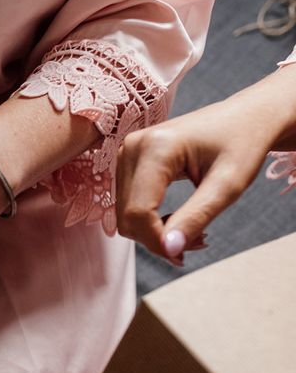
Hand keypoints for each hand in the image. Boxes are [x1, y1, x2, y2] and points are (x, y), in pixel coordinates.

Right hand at [115, 96, 275, 263]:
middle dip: (157, 239)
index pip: (138, 212)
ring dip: (154, 233)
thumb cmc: (243, 144)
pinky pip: (129, 205)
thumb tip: (168, 250)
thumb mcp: (228, 186)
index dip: (158, 241)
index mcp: (156, 147)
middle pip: (127, 217)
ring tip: (193, 231)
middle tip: (198, 242)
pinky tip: (177, 220)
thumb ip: (195, 218)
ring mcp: (127, 153)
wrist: (246, 117)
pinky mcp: (129, 161)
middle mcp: (132, 147)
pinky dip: (151, 222)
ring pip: (125, 215)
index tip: (186, 255)